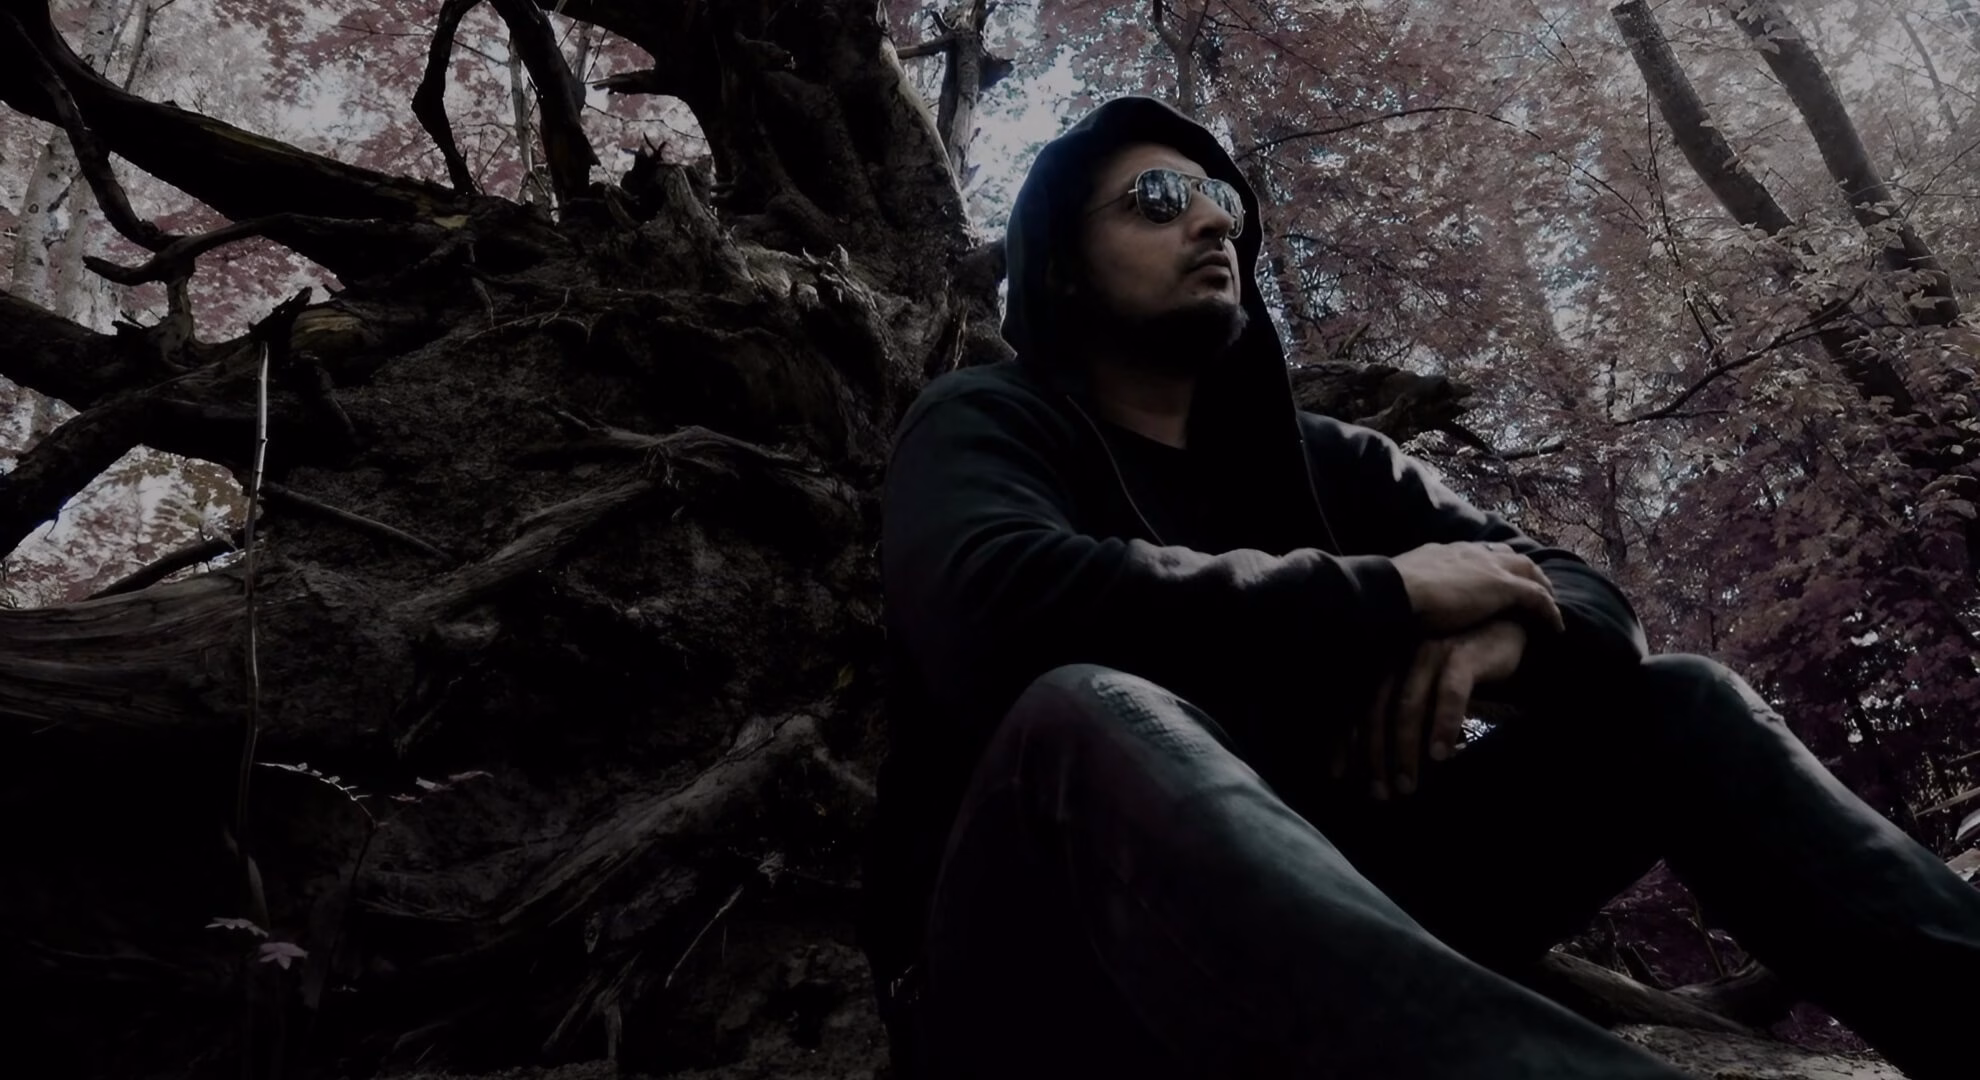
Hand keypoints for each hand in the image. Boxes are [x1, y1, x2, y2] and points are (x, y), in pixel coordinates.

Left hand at [1331, 619, 1527, 798]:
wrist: (1506, 640)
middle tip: (1380, 792)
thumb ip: (1405, 720)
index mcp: (1384, 665)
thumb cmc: (1457, 675)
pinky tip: (1440, 754)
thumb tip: (1380, 768)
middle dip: (1374, 754)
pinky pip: (1449, 693)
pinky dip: (1443, 725)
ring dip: (1405, 749)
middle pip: (1376, 710)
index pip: (1355, 706)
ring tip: (1407, 784)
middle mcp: (1399, 656)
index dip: (1343, 741)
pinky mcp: (1461, 655)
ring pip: (1408, 705)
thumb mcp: (1424, 696)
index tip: (1337, 775)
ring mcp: (1428, 654)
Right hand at [1391, 541, 1563, 635]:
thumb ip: (1414, 587)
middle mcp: (1471, 552)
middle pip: (1509, 555)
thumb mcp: (1405, 584)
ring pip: (1529, 570)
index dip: (1493, 562)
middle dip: (1524, 570)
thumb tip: (1403, 599)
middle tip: (1534, 586)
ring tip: (1549, 605)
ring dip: (1541, 586)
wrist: (1397, 591)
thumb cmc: (1392, 593)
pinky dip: (1549, 610)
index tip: (1498, 575)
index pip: (1478, 552)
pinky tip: (1555, 626)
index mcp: (1447, 551)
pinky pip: (1538, 597)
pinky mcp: (1504, 586)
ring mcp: (1489, 567)